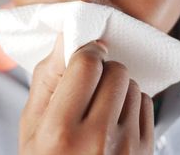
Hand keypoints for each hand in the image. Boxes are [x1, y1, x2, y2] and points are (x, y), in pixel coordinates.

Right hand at [19, 34, 153, 153]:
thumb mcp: (32, 125)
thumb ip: (47, 78)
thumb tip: (67, 36)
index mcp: (61, 132)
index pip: (88, 65)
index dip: (85, 53)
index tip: (82, 58)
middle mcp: (99, 140)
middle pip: (116, 71)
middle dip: (102, 71)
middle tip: (88, 86)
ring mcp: (128, 148)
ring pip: (133, 85)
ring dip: (117, 88)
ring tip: (100, 108)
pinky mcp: (147, 152)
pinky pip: (146, 104)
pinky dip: (131, 105)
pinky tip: (114, 121)